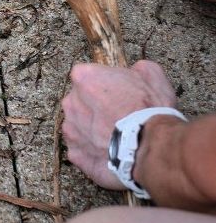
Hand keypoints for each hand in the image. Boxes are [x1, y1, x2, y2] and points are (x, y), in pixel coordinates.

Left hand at [62, 60, 176, 188]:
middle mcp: (71, 102)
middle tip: (118, 115)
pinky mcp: (75, 154)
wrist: (150, 146)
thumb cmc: (149, 109)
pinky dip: (93, 152)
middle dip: (95, 107)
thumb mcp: (151, 74)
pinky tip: (110, 153)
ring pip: (79, 126)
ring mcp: (71, 130)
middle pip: (80, 101)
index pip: (87, 76)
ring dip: (92, 130)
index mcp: (84, 78)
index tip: (116, 92)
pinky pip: (81, 150)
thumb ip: (135, 68)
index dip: (103, 84)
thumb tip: (135, 71)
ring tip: (115, 137)